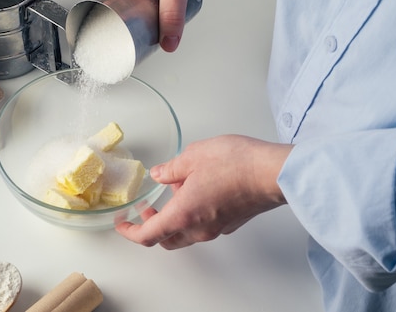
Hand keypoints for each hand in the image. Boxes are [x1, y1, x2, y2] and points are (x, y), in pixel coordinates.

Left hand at [116, 135, 291, 248]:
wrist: (273, 172)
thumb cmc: (235, 164)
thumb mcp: (192, 157)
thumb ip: (170, 169)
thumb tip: (159, 174)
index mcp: (183, 214)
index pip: (148, 235)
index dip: (130, 231)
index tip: (122, 222)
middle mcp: (199, 228)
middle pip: (166, 239)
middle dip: (151, 226)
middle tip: (145, 207)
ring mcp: (217, 228)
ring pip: (186, 233)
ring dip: (173, 218)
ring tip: (174, 190)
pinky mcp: (231, 222)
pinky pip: (203, 225)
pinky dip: (192, 214)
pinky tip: (196, 190)